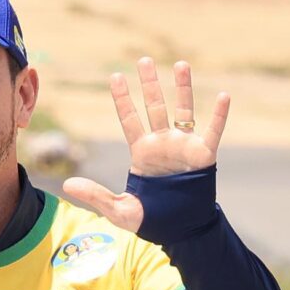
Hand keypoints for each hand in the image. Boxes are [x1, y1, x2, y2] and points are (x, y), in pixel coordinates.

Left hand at [63, 56, 230, 231]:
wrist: (181, 229)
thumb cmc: (151, 218)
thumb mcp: (118, 209)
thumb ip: (95, 195)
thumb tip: (66, 184)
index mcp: (142, 152)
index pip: (129, 119)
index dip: (122, 99)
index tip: (115, 76)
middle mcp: (162, 143)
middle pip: (154, 106)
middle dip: (149, 84)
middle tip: (144, 60)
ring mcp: (184, 146)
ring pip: (184, 110)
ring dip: (182, 88)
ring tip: (180, 64)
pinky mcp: (204, 155)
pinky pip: (214, 131)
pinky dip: (219, 115)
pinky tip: (223, 96)